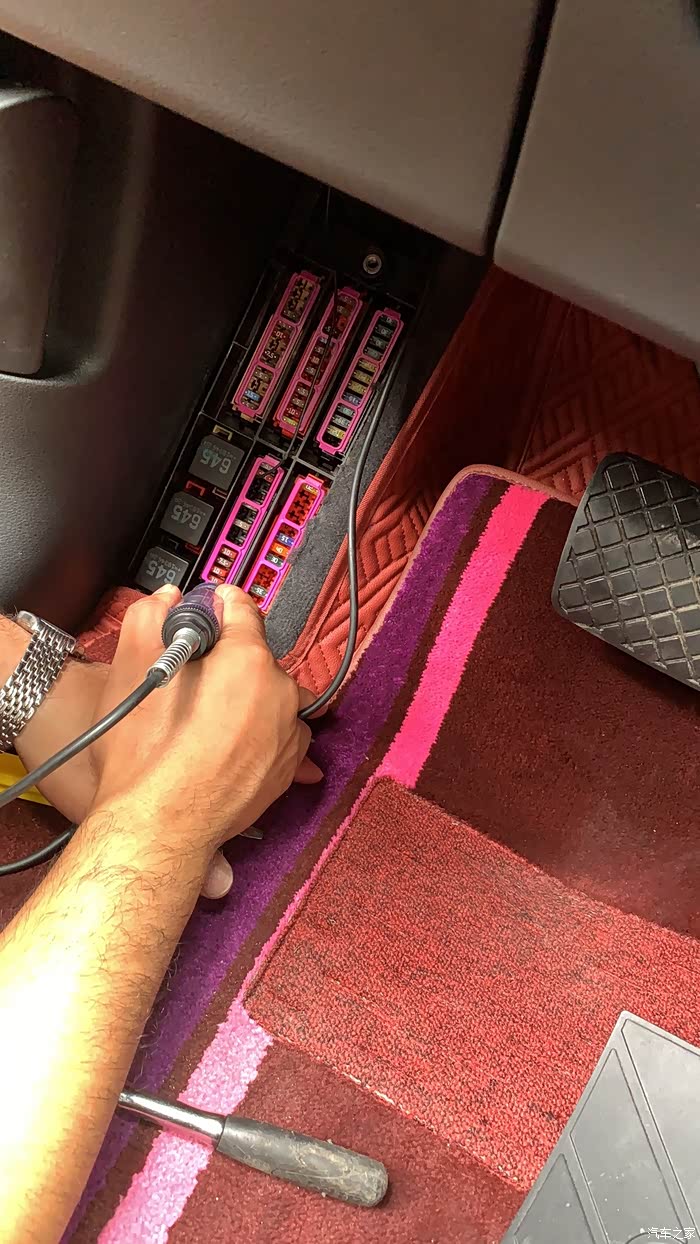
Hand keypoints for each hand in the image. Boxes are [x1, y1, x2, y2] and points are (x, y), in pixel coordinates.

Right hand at [88, 585, 321, 880]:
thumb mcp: (132, 669)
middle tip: (195, 678)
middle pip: (258, 658)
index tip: (210, 608)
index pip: (242, 610)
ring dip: (249, 700)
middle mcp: (280, 694)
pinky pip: (280, 737)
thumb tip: (166, 600)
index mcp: (248, 660)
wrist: (160, 827)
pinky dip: (261, 734)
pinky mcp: (288, 770)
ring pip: (272, 699)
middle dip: (230, 662)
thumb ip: (150, 619)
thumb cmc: (146, 755)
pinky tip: (229, 745)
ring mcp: (290, 735)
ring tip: (209, 719)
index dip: (220, 605)